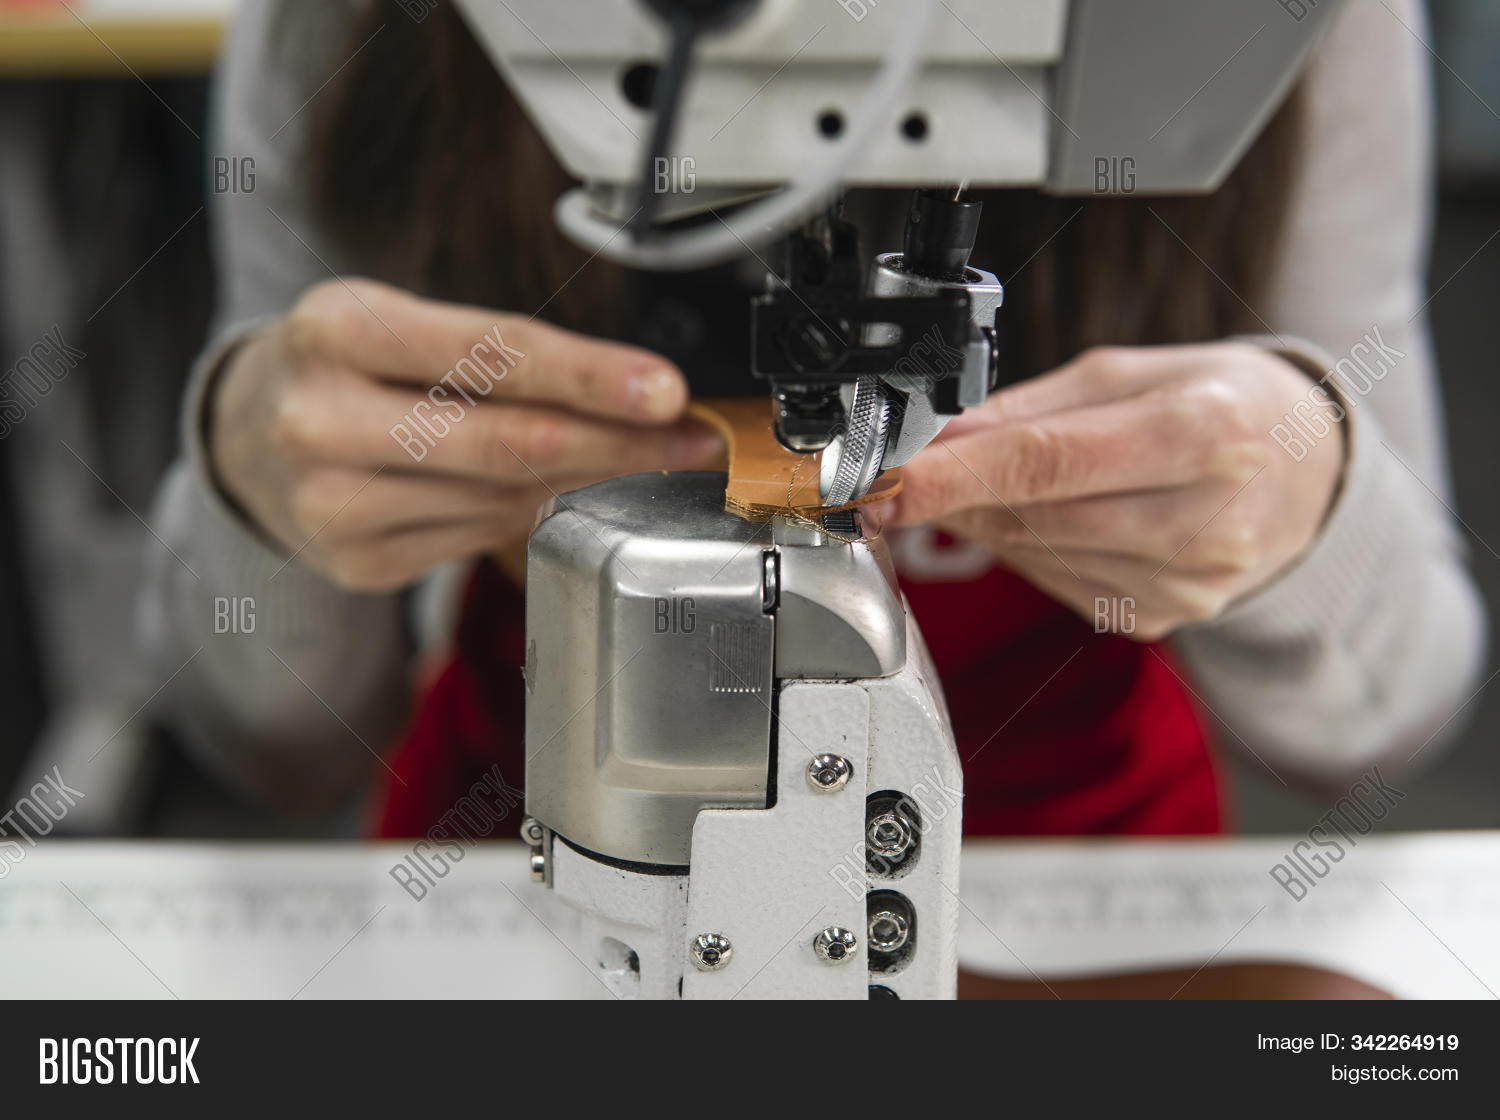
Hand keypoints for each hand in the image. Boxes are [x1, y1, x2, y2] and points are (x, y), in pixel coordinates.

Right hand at [210, 278, 721, 589]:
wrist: (246, 434)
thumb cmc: (344, 365)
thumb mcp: (401, 322)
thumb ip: (503, 353)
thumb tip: (635, 397)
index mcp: (337, 330)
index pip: (491, 353)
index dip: (590, 376)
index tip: (666, 391)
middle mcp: (322, 419)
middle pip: (507, 440)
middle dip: (616, 442)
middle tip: (690, 438)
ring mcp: (332, 503)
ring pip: (503, 497)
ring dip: (587, 478)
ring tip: (637, 455)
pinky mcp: (353, 563)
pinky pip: (477, 536)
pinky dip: (529, 512)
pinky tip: (552, 490)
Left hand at [875, 343, 1344, 638]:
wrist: (1308, 473)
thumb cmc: (1223, 404)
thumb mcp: (1131, 373)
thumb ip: (1027, 410)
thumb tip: (934, 437)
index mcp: (1206, 433)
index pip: (1047, 463)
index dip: (952, 476)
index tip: (884, 480)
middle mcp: (1206, 520)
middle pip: (1033, 516)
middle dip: (951, 495)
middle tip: (900, 471)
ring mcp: (1186, 584)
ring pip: (1035, 554)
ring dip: (984, 519)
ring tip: (984, 479)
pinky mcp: (1162, 618)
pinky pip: (1057, 581)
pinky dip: (1027, 546)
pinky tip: (1044, 515)